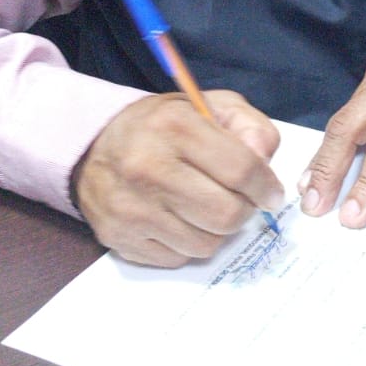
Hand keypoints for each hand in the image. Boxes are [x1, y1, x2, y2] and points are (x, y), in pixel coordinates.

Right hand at [72, 90, 284, 266]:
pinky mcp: (118, 237)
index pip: (241, 170)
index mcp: (175, 127)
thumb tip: (264, 163)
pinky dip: (187, 243)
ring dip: (216, 230)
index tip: (271, 193)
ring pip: (205, 243)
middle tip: (239, 201)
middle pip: (226, 214)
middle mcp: (148, 168)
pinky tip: (178, 218)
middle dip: (243, 211)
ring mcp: (131, 208)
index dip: (266, 186)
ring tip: (205, 206)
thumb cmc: (164, 126)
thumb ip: (251, 128)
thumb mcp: (211, 107)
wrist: (94, 145)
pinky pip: (177, 258)